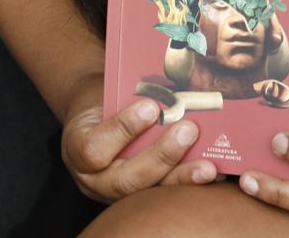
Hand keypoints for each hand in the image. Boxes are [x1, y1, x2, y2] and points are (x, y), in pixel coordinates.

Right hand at [59, 76, 218, 203]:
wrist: (94, 118)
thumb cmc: (101, 101)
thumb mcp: (101, 95)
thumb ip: (126, 98)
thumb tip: (167, 88)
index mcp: (77, 150)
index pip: (94, 150)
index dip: (123, 130)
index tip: (150, 108)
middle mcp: (95, 180)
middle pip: (126, 180)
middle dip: (161, 157)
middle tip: (188, 130)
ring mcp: (115, 194)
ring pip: (148, 193)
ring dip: (180, 178)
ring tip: (207, 165)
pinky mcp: (137, 198)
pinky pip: (163, 194)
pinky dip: (188, 183)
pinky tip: (211, 172)